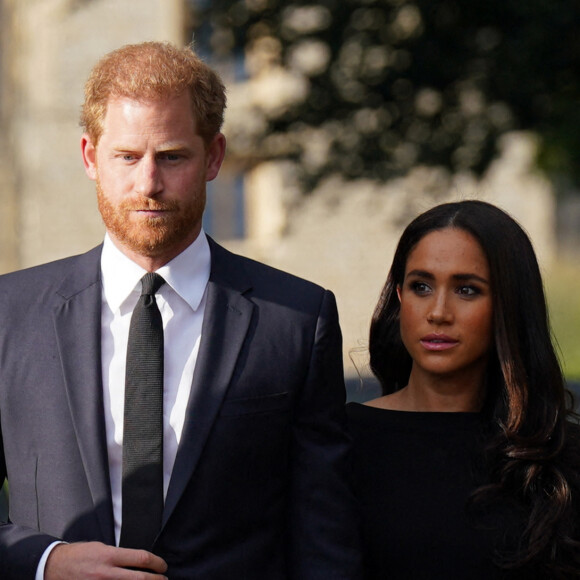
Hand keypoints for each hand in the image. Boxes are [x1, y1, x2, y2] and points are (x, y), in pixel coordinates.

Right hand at [45, 541, 167, 578]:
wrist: (54, 567)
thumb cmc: (79, 555)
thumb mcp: (101, 548)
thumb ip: (119, 556)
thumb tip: (138, 562)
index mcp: (109, 556)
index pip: (141, 558)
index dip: (157, 563)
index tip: (162, 566)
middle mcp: (106, 573)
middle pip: (140, 578)